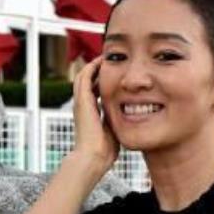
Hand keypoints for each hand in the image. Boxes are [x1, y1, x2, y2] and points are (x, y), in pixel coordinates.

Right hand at [72, 55, 118, 173]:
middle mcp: (82, 105)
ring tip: (107, 56)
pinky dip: (93, 67)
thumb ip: (119, 122)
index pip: (94, 90)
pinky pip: (85, 77)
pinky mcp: (82, 100)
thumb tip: (133, 119)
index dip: (104, 80)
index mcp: (89, 112)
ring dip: (95, 65)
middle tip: (112, 59)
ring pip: (84, 75)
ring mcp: (80, 102)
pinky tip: (104, 60)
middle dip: (98, 69)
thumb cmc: (104, 151)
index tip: (117, 73)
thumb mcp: (113, 131)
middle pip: (87, 80)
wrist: (93, 157)